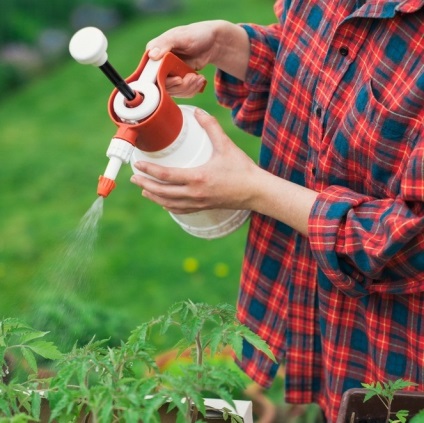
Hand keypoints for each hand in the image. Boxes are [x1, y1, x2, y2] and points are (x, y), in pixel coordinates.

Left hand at [130, 108, 259, 213]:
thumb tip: (199, 112)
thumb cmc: (242, 169)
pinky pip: (180, 210)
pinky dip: (168, 207)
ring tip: (144, 190)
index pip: (166, 175)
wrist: (256, 192)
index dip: (149, 170)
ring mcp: (198, 203)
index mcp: (198, 177)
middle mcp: (195, 193)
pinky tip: (163, 203)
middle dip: (146, 184)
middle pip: (162, 192)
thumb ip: (211, 127)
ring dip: (154, 197)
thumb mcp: (226, 145)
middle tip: (134, 177)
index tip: (138, 164)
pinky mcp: (203, 207)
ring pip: (169, 203)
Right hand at [146, 20, 249, 96]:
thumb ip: (164, 44)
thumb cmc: (195, 34)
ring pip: (174, 92)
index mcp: (154, 54)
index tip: (179, 79)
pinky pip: (182, 93)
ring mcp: (169, 75)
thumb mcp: (179, 36)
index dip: (164, 81)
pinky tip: (199, 79)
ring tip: (198, 77)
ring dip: (189, 87)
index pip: (152, 75)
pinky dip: (192, 89)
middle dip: (181, 85)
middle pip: (164, 87)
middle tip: (192, 77)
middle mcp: (159, 67)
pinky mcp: (179, 82)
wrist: (212, 42)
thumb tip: (151, 55)